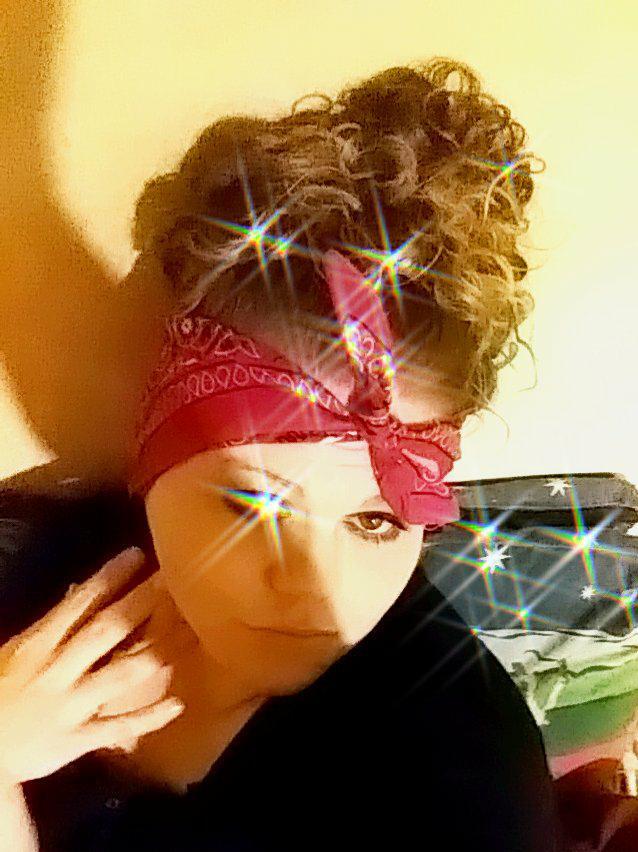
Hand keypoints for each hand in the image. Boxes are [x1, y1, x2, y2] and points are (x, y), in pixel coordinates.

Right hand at [0, 547, 185, 785]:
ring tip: (187, 635)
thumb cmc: (3, 693)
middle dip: (139, 603)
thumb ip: (53, 626)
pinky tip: (178, 704)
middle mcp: (57, 670)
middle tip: (172, 580)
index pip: (78, 603)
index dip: (109, 577)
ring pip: (117, 676)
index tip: (138, 555)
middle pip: (105, 631)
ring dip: (152, 655)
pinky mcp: (77, 740)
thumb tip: (81, 591)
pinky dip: (149, 717)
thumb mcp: (18, 652)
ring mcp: (70, 705)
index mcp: (38, 644)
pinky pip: (118, 726)